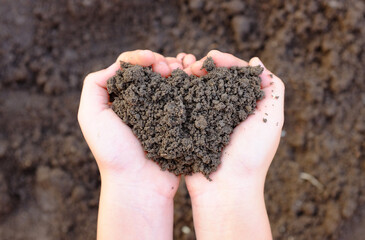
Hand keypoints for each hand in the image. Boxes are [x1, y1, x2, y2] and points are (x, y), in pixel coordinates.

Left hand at [78, 49, 194, 239]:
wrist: (140, 182)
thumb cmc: (113, 151)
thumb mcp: (91, 116)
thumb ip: (94, 85)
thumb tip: (119, 66)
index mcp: (120, 98)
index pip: (130, 67)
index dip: (141, 58)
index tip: (153, 60)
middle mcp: (140, 101)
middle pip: (152, 70)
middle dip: (161, 62)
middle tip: (169, 69)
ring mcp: (161, 111)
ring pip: (170, 81)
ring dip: (177, 70)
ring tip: (183, 71)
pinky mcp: (177, 121)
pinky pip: (184, 97)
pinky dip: (189, 85)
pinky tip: (192, 80)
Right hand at [185, 50, 284, 239]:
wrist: (225, 187)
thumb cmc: (252, 154)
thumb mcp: (272, 119)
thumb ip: (272, 88)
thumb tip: (256, 62)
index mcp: (244, 104)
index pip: (234, 73)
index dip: (224, 61)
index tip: (212, 58)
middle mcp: (224, 108)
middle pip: (213, 77)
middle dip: (203, 66)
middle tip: (194, 66)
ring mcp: (204, 117)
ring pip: (195, 87)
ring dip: (187, 75)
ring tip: (181, 70)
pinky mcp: (188, 126)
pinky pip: (182, 103)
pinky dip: (176, 89)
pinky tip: (172, 81)